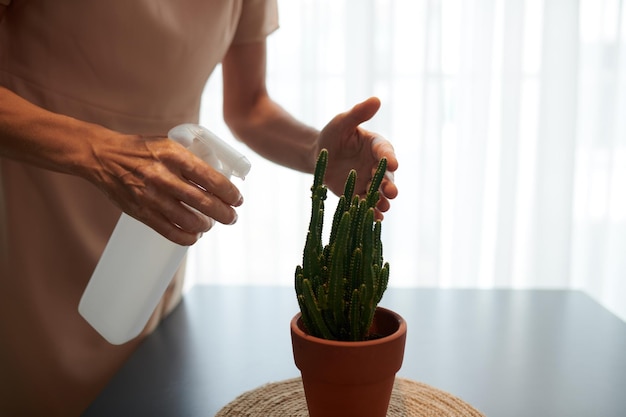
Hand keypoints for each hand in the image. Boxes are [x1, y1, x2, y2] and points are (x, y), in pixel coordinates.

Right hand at [88, 133, 242, 244]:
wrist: (103, 156)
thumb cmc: (142, 150)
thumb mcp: (169, 145)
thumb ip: (192, 159)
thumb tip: (222, 176)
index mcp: (174, 155)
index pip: (210, 177)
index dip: (229, 192)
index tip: (238, 200)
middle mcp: (163, 175)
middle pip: (204, 202)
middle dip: (224, 214)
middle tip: (232, 217)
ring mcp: (150, 196)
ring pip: (189, 220)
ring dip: (206, 226)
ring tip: (210, 224)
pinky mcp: (140, 212)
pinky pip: (169, 231)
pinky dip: (186, 237)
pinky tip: (193, 235)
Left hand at [317, 97, 397, 217]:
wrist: (318, 155)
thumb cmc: (332, 135)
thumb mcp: (342, 122)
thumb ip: (358, 114)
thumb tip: (376, 99)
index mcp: (376, 146)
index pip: (385, 151)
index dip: (389, 157)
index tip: (393, 163)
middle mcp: (376, 165)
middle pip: (386, 176)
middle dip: (389, 184)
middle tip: (391, 192)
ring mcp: (369, 182)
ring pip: (379, 193)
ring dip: (382, 201)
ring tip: (383, 207)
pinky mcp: (358, 195)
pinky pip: (367, 205)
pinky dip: (372, 213)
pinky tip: (374, 220)